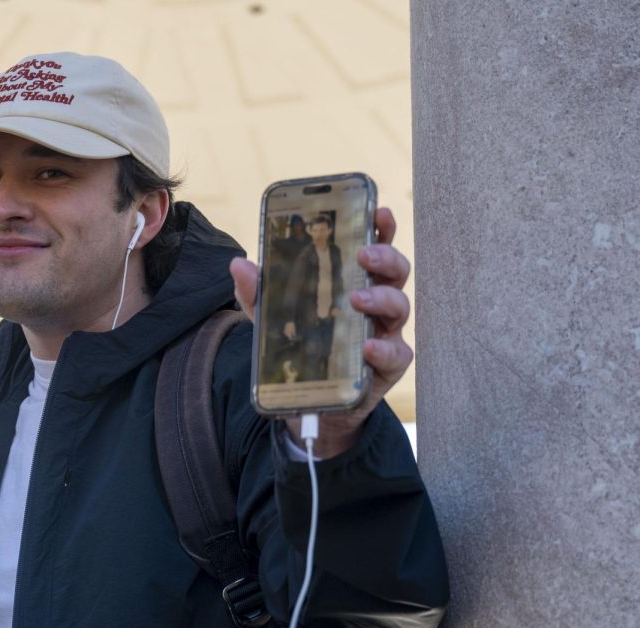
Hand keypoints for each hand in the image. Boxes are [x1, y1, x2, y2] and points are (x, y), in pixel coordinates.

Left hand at [230, 207, 412, 457]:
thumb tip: (238, 265)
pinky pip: (396, 354)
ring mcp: (385, 334)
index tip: (378, 211)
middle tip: (364, 254)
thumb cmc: (302, 348)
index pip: (375, 249)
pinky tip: (368, 346)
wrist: (308, 404)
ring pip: (400, 307)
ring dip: (382, 298)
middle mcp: (376, 305)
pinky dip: (384, 349)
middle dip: (385, 257)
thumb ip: (258, 294)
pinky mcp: (386, 367)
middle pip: (396, 272)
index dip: (382, 229)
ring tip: (357, 299)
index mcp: (355, 283)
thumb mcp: (273, 320)